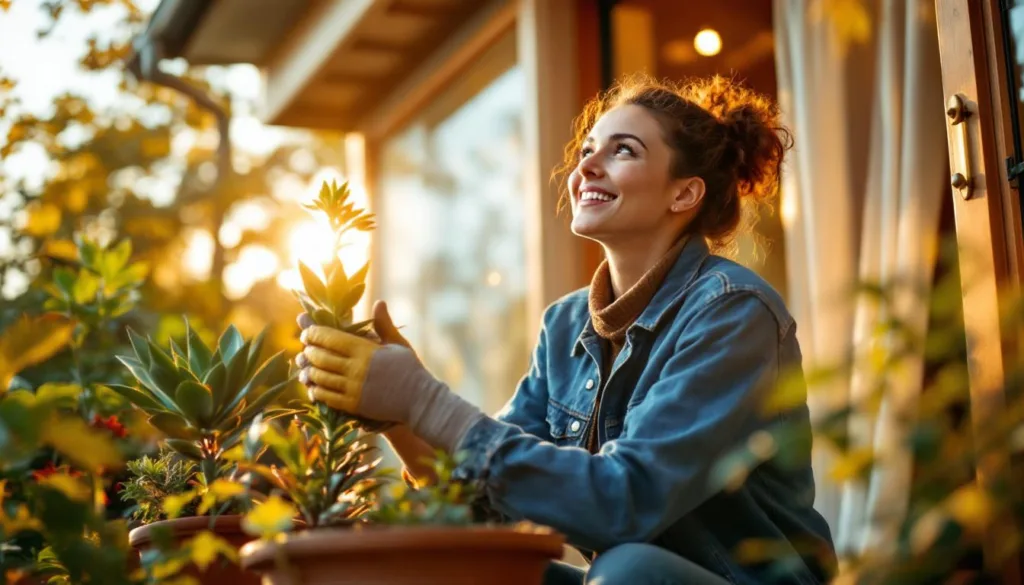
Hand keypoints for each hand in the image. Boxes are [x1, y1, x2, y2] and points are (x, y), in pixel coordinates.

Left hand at [296, 301, 431, 422]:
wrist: (420, 400)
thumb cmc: (410, 369)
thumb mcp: (398, 343)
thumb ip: (384, 324)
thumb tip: (379, 302)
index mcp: (366, 350)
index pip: (330, 337)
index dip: (314, 333)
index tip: (307, 331)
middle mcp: (356, 368)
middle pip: (321, 357)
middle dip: (309, 351)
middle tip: (306, 348)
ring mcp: (354, 388)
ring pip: (320, 377)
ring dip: (309, 370)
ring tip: (306, 366)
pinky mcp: (354, 405)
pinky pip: (327, 397)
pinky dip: (317, 390)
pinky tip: (314, 386)